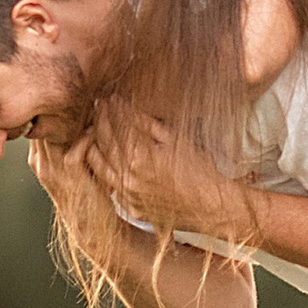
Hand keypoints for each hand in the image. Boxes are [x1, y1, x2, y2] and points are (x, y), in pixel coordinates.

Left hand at [91, 112, 241, 240]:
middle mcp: (129, 177)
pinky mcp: (132, 209)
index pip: (118, 125)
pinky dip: (105, 170)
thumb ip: (146, 123)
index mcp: (140, 156)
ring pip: (99, 165)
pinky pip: (110, 187)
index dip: (113, 109)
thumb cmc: (201, 170)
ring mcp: (128, 196)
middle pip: (104, 142)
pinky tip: (106, 158)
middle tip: (99, 107)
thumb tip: (123, 106)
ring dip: (94, 144)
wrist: (213, 206)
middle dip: (100, 121)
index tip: (109, 98)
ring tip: (95, 130)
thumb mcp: (175, 139)